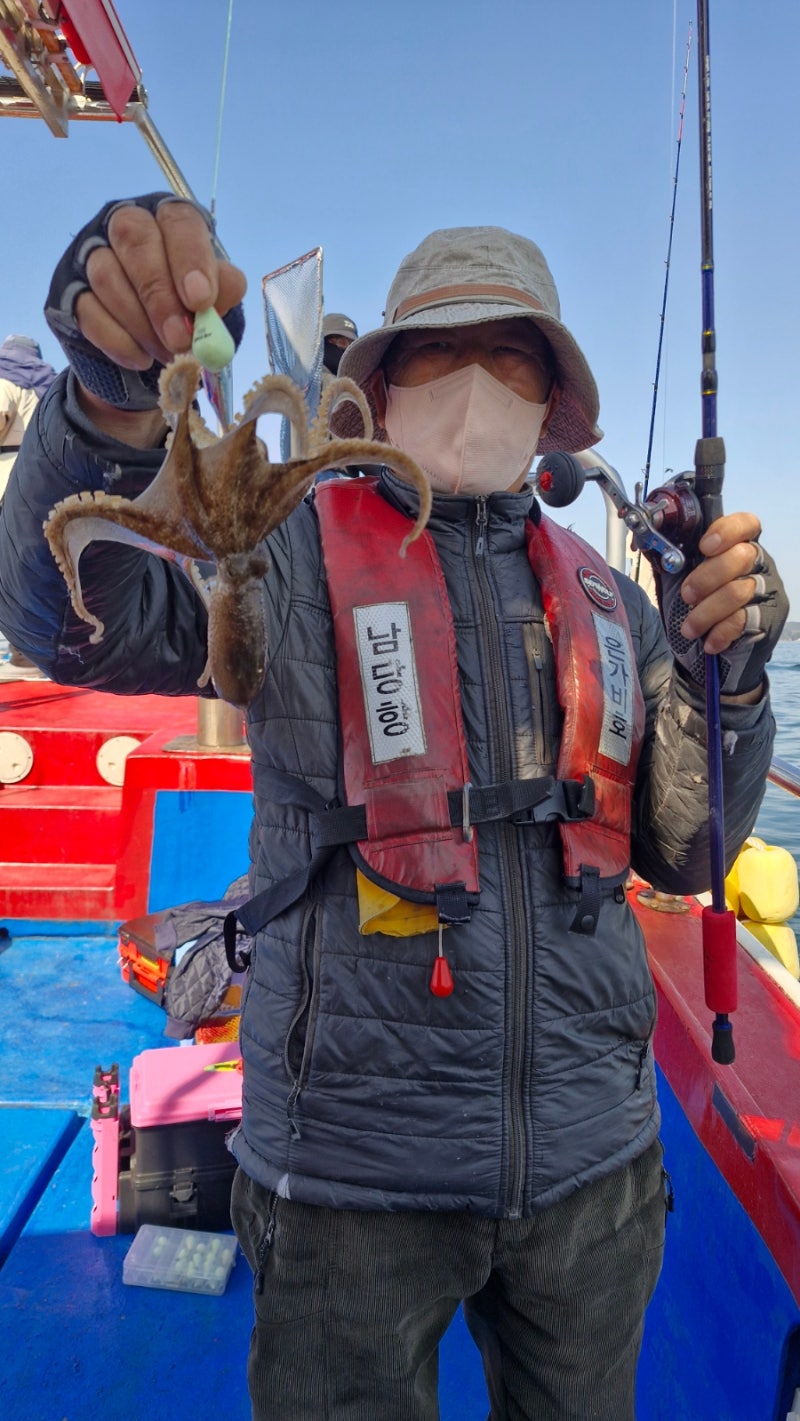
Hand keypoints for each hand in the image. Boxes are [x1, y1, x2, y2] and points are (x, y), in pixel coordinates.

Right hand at [77, 200, 246, 370]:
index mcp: (170, 219)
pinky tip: (141, 359)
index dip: (189, 258)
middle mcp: (127, 225)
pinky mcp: (71, 290)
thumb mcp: (213, 299)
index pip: (179, 221)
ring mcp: (92, 254)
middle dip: (159, 296)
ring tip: (166, 353)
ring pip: (106, 276)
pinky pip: (87, 312)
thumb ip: (220, 294)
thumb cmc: (189, 308)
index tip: (200, 300)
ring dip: (140, 324)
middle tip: (179, 339)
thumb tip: (210, 304)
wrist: (152, 343)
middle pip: (134, 240)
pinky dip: (118, 341)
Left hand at [656, 511, 787, 695]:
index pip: (745, 524)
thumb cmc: (696, 604)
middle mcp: (758, 565)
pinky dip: (719, 632)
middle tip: (686, 596)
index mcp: (737, 546)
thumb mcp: (679, 577)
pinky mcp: (767, 618)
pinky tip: (708, 642)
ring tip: (688, 629)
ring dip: (705, 612)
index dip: (727, 531)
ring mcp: (765, 591)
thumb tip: (646, 538)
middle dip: (706, 578)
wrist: (708, 648)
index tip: (704, 547)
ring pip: (738, 591)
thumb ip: (670, 556)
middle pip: (741, 557)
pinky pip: (742, 620)